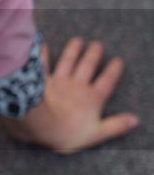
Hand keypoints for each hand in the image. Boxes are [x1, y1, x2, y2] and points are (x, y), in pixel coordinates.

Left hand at [0, 37, 140, 153]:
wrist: (39, 125)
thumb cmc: (67, 132)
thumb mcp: (96, 133)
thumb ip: (115, 126)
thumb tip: (135, 120)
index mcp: (92, 98)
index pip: (106, 81)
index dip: (113, 71)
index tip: (118, 60)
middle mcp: (77, 86)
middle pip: (88, 66)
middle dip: (93, 55)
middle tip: (98, 44)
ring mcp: (59, 82)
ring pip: (68, 61)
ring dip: (73, 51)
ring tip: (78, 40)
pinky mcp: (42, 81)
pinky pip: (43, 64)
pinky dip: (42, 54)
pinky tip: (42, 44)